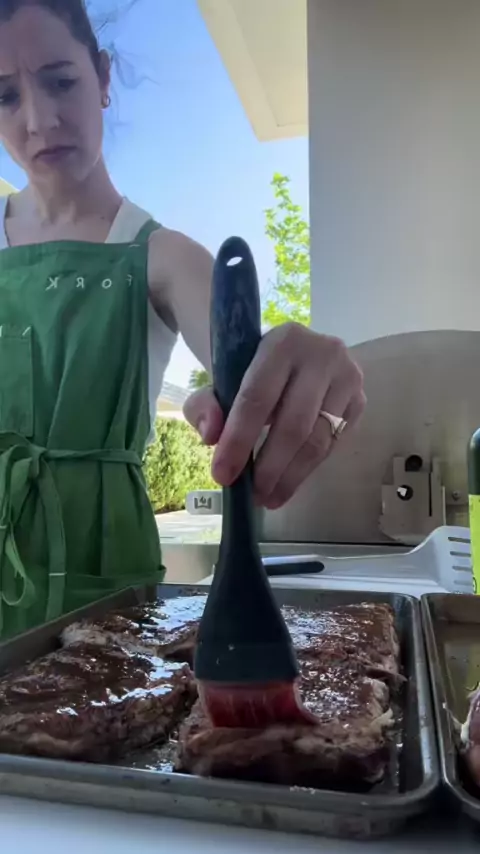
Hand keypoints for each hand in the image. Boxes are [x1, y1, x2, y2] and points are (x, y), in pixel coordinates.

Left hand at [183, 323, 364, 508]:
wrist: (291, 355)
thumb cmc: (252, 370)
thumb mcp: (221, 379)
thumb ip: (204, 405)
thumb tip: (211, 435)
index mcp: (282, 342)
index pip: (257, 398)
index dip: (239, 441)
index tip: (223, 475)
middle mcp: (323, 354)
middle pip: (294, 425)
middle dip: (270, 467)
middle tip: (252, 495)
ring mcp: (347, 378)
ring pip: (319, 440)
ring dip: (292, 476)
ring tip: (270, 497)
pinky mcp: (360, 400)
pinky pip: (334, 444)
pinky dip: (309, 468)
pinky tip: (290, 480)